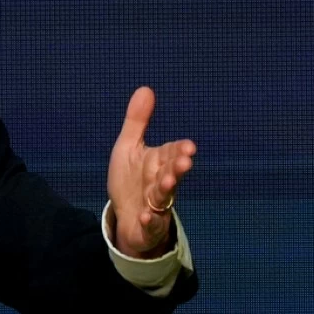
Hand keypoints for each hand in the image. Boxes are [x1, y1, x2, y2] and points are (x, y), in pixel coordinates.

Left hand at [107, 87, 195, 257]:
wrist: (125, 218)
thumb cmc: (130, 180)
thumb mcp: (128, 148)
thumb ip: (137, 122)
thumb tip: (145, 88)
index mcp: (159, 162)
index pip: (172, 153)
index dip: (179, 151)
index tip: (188, 147)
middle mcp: (161, 182)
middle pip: (172, 173)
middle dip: (177, 168)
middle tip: (184, 162)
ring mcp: (157, 205)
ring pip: (164, 197)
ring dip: (166, 190)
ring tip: (167, 182)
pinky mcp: (149, 225)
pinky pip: (151, 224)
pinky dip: (150, 220)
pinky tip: (146, 216)